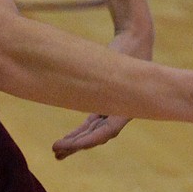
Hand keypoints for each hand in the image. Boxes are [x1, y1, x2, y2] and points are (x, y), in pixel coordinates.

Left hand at [52, 27, 150, 159]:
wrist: (136, 39)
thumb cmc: (129, 48)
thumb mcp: (116, 61)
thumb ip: (104, 74)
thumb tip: (91, 87)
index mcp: (128, 106)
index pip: (108, 131)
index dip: (90, 140)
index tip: (71, 145)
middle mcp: (122, 111)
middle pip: (98, 135)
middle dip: (77, 144)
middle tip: (56, 152)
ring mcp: (113, 108)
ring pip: (93, 131)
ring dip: (76, 141)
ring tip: (56, 152)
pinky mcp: (105, 102)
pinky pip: (91, 121)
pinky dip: (80, 130)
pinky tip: (67, 139)